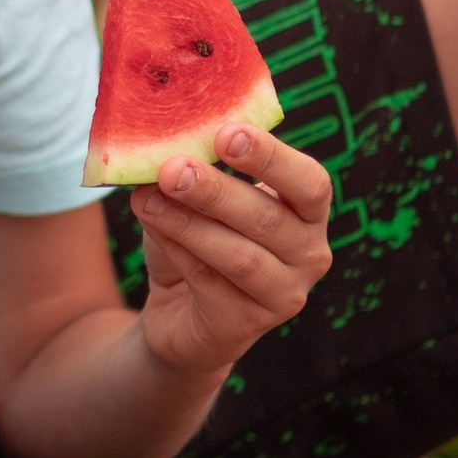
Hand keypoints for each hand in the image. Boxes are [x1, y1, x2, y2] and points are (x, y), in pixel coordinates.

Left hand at [132, 124, 332, 379]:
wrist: (180, 313)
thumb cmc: (199, 242)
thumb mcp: (200, 201)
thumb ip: (193, 173)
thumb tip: (161, 146)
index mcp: (308, 213)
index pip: (310, 183)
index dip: (272, 157)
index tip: (228, 133)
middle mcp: (309, 255)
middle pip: (268, 218)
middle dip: (216, 190)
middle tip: (172, 167)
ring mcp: (284, 295)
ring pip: (239, 255)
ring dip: (189, 223)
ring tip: (147, 197)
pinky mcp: (246, 325)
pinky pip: (210, 283)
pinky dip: (177, 249)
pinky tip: (149, 224)